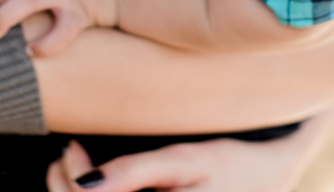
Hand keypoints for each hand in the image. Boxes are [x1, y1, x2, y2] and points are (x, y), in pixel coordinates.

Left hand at [45, 109, 333, 191]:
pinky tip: (97, 182)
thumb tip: (84, 183)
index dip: (68, 180)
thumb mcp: (184, 160)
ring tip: (76, 164)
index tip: (71, 147)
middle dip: (63, 187)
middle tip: (67, 152)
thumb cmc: (230, 165)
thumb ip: (135, 172)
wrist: (270, 177)